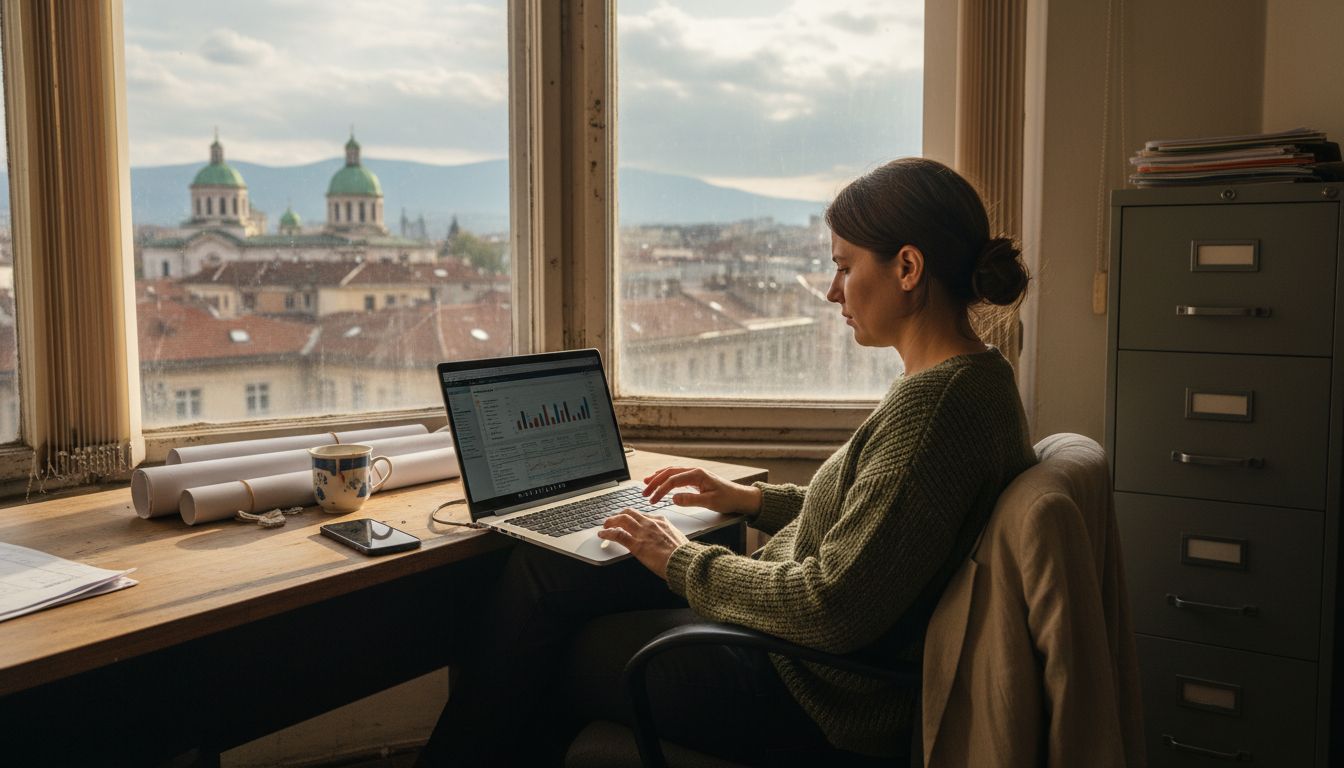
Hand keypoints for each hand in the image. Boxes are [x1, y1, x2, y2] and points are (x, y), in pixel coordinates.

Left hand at [598, 509, 687, 578]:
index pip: (642, 515)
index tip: (628, 521)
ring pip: (621, 520)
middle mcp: (650, 523)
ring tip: (605, 525)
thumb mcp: (677, 538)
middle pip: (629, 513)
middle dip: (619, 515)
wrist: (684, 561)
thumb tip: (664, 539)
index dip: (632, 517)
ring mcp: (642, 533)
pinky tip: (603, 535)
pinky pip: (618, 535)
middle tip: (613, 520)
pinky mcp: (636, 544)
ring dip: (610, 521)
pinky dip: (608, 533)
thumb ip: (667, 534)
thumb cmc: (683, 553)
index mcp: (661, 521)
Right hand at [641, 466, 762, 515]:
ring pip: (672, 472)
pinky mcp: (696, 479)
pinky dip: (666, 478)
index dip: (660, 490)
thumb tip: (673, 498)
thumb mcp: (710, 502)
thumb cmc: (728, 499)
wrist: (740, 497)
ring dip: (658, 478)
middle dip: (655, 482)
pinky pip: (677, 475)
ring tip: (646, 483)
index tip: (652, 500)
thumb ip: (691, 500)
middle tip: (644, 492)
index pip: (672, 481)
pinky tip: (660, 481)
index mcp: (697, 474)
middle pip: (669, 473)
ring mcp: (695, 474)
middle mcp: (694, 471)